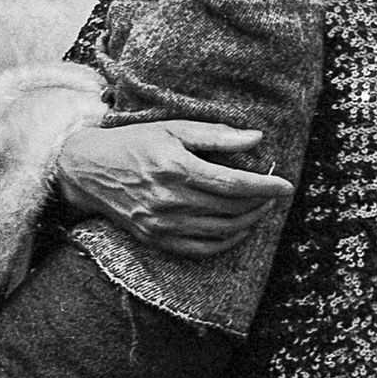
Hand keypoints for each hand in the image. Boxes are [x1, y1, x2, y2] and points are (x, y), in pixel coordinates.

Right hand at [56, 121, 294, 258]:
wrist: (89, 170)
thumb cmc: (136, 142)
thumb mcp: (174, 128)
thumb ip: (216, 135)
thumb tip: (256, 138)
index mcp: (177, 168)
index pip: (234, 183)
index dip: (265, 185)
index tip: (286, 184)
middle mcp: (171, 199)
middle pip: (231, 208)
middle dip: (261, 202)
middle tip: (276, 193)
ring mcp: (163, 224)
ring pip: (220, 230)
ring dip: (249, 222)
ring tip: (262, 208)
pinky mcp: (156, 239)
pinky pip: (201, 249)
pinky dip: (226, 243)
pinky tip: (239, 230)